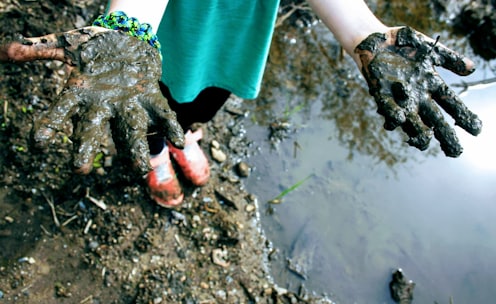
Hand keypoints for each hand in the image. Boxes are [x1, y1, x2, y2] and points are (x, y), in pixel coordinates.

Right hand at [0, 27, 183, 174]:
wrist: (126, 40)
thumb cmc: (94, 49)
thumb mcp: (68, 45)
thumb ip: (40, 49)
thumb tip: (5, 51)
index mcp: (81, 96)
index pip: (60, 114)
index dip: (49, 127)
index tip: (37, 143)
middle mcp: (104, 107)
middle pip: (93, 131)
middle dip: (86, 149)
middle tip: (80, 170)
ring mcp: (129, 105)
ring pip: (130, 131)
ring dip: (135, 151)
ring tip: (140, 169)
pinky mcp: (152, 97)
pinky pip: (162, 114)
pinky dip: (170, 127)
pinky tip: (179, 140)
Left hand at [354, 26, 481, 156]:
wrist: (376, 40)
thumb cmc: (404, 45)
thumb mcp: (430, 50)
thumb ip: (449, 58)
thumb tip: (471, 68)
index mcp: (432, 86)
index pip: (452, 105)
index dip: (463, 117)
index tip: (476, 129)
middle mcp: (417, 96)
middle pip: (435, 120)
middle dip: (445, 135)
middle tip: (455, 152)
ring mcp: (399, 97)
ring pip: (411, 121)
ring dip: (417, 132)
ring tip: (425, 142)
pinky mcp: (380, 94)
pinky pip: (387, 108)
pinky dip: (392, 114)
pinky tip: (399, 119)